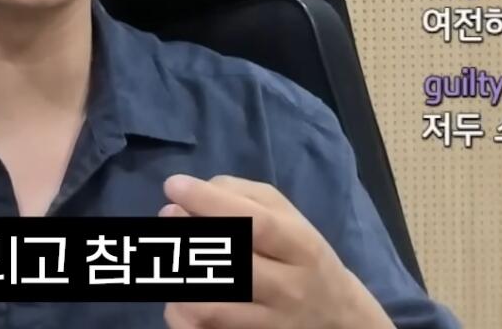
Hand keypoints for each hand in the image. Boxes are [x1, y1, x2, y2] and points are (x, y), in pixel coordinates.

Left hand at [159, 174, 393, 328]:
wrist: (335, 316)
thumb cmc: (301, 255)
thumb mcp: (286, 216)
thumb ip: (242, 195)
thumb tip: (191, 195)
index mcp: (301, 247)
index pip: (255, 224)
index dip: (210, 204)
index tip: (174, 186)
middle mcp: (288, 289)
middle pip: (232, 266)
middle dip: (188, 237)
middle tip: (167, 218)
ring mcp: (270, 324)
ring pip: (210, 309)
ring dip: (178, 281)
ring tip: (172, 261)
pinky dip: (179, 314)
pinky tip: (178, 295)